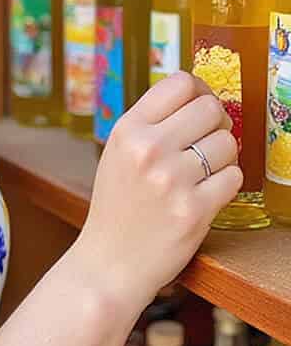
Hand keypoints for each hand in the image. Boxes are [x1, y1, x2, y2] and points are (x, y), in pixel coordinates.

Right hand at [75, 71, 241, 312]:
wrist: (110, 262)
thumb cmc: (117, 208)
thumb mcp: (117, 155)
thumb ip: (151, 124)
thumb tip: (199, 97)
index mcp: (127, 130)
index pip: (179, 82)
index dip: (198, 91)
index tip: (200, 106)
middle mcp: (148, 149)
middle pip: (211, 109)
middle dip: (216, 125)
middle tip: (207, 143)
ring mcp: (172, 179)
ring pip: (228, 143)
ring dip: (223, 157)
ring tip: (202, 174)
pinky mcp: (194, 209)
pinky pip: (234, 177)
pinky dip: (225, 186)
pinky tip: (204, 195)